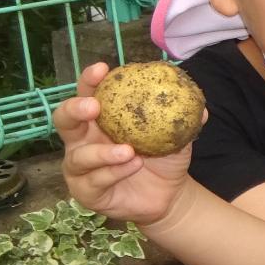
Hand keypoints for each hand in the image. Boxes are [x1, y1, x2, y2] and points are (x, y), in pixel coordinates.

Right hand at [55, 62, 199, 227]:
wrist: (168, 195)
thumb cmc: (163, 159)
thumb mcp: (176, 137)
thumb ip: (183, 120)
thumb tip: (200, 108)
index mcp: (100, 120)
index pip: (88, 94)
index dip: (89, 80)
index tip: (102, 69)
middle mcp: (83, 141)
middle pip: (64, 120)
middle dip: (75, 109)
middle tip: (94, 106)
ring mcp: (80, 167)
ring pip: (79, 156)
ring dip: (103, 151)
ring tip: (128, 150)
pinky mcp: (85, 192)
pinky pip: (95, 181)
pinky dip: (114, 172)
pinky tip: (133, 165)